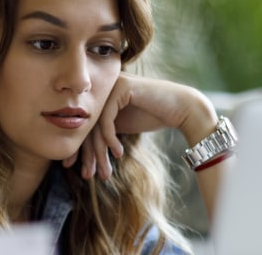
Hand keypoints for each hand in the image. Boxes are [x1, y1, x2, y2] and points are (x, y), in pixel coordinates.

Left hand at [63, 73, 218, 179]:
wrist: (183, 108)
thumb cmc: (154, 116)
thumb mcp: (122, 125)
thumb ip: (103, 131)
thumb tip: (80, 151)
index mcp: (101, 95)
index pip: (85, 125)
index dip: (82, 149)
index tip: (78, 170)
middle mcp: (103, 87)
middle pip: (88, 125)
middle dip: (89, 154)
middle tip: (89, 176)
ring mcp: (111, 85)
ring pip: (96, 125)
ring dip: (100, 152)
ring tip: (105, 173)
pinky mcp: (121, 88)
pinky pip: (107, 119)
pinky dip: (110, 139)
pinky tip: (119, 153)